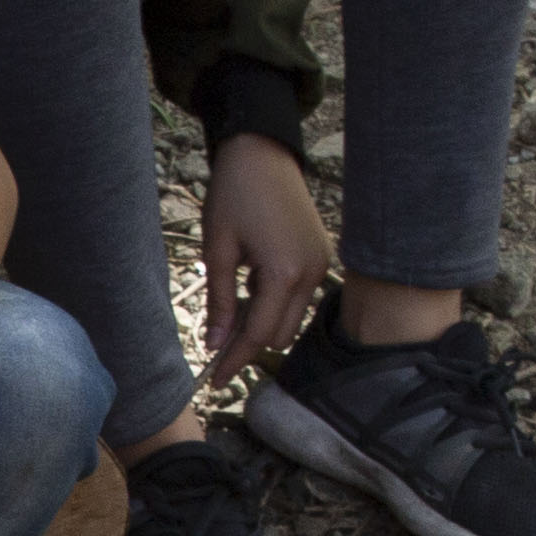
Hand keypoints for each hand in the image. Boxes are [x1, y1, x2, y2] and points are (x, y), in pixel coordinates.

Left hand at [195, 133, 334, 386]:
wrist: (263, 154)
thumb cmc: (234, 195)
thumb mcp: (217, 250)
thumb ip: (219, 302)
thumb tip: (215, 346)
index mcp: (284, 272)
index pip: (258, 335)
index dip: (234, 361)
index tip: (213, 381)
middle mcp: (311, 274)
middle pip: (278, 335)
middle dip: (249, 343)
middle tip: (216, 341)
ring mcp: (321, 265)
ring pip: (291, 320)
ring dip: (263, 320)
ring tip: (237, 291)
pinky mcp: (322, 257)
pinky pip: (299, 297)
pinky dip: (276, 300)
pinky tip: (255, 276)